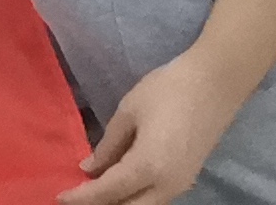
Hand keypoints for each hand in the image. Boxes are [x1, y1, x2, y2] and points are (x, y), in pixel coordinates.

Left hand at [58, 49, 240, 204]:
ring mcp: (181, 184)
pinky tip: (120, 183)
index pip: (107, 192)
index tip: (59, 196)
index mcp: (148, 167)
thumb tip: (89, 168)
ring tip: (95, 189)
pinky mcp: (188, 178)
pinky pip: (156, 197)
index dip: (81, 197)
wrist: (217, 82)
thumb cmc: (168, 89)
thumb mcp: (129, 112)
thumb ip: (108, 145)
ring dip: (119, 201)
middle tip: (77, 194)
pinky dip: (135, 196)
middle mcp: (166, 185)